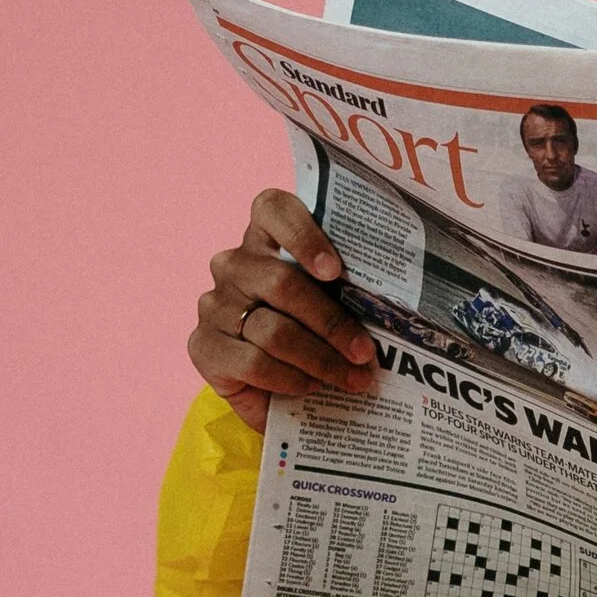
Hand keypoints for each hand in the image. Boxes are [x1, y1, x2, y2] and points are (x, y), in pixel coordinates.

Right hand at [187, 189, 376, 431]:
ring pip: (272, 330)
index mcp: (265, 237)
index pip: (272, 209)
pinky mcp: (203, 345)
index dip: (304, 235)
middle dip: (333, 322)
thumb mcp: (334, 304)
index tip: (335, 271)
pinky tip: (310, 386)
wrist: (274, 387)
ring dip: (321, 359)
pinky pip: (253, 362)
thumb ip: (348, 290)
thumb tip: (393, 307)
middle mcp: (234, 264)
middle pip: (283, 283)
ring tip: (352, 378)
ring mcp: (214, 304)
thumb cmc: (314, 333)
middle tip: (366, 353)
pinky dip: (290, 378)